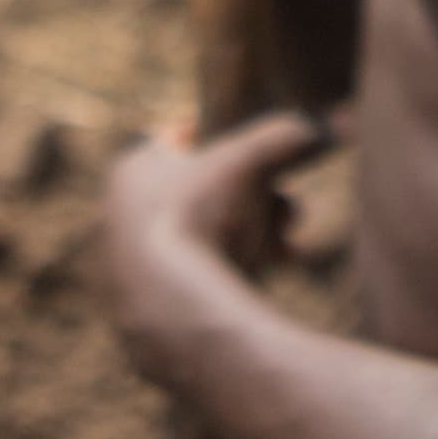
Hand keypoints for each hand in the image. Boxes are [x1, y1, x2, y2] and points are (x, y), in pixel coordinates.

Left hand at [96, 111, 328, 386]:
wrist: (170, 310)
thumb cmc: (202, 221)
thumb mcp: (249, 163)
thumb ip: (281, 136)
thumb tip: (317, 128)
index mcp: (132, 170)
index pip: (183, 142)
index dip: (229, 145)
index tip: (261, 161)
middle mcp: (120, 215)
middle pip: (201, 194)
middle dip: (252, 202)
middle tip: (288, 215)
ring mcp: (126, 265)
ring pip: (201, 239)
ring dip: (248, 239)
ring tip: (284, 250)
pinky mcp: (140, 309)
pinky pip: (192, 281)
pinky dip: (228, 276)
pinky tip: (263, 279)